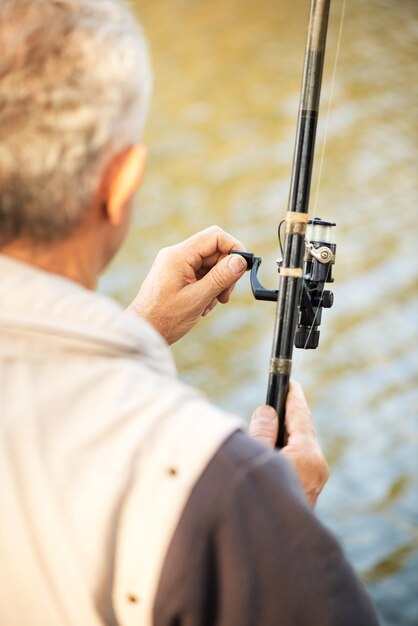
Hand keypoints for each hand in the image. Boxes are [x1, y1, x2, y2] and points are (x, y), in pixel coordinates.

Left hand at [128, 225, 247, 343]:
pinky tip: (203, 306)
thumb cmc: (164, 318)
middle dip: (226, 272)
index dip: (234, 248)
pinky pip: (200, 274)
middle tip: (225, 295)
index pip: (214, 237)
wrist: (143, 331)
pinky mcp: (175, 275)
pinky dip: (208, 288)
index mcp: (178, 255)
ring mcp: (175, 265)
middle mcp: (176, 255)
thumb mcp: (198, 299)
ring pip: (209, 264)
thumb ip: (220, 278)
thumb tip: (240, 261)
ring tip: (210, 304)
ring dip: (217, 283)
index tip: (244, 267)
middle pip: (214, 251)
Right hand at [248, 381, 328, 506]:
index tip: (290, 382)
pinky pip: (297, 462)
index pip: (301, 416)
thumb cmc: (259, 502)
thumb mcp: (255, 458)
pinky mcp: (308, 491)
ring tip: (263, 427)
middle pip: (301, 431)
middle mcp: (317, 466)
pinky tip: (268, 453)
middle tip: (272, 401)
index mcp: (307, 455)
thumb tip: (267, 412)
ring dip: (282, 436)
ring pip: (299, 447)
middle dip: (285, 417)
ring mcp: (315, 481)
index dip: (293, 397)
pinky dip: (284, 452)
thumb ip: (261, 431)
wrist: (272, 549)